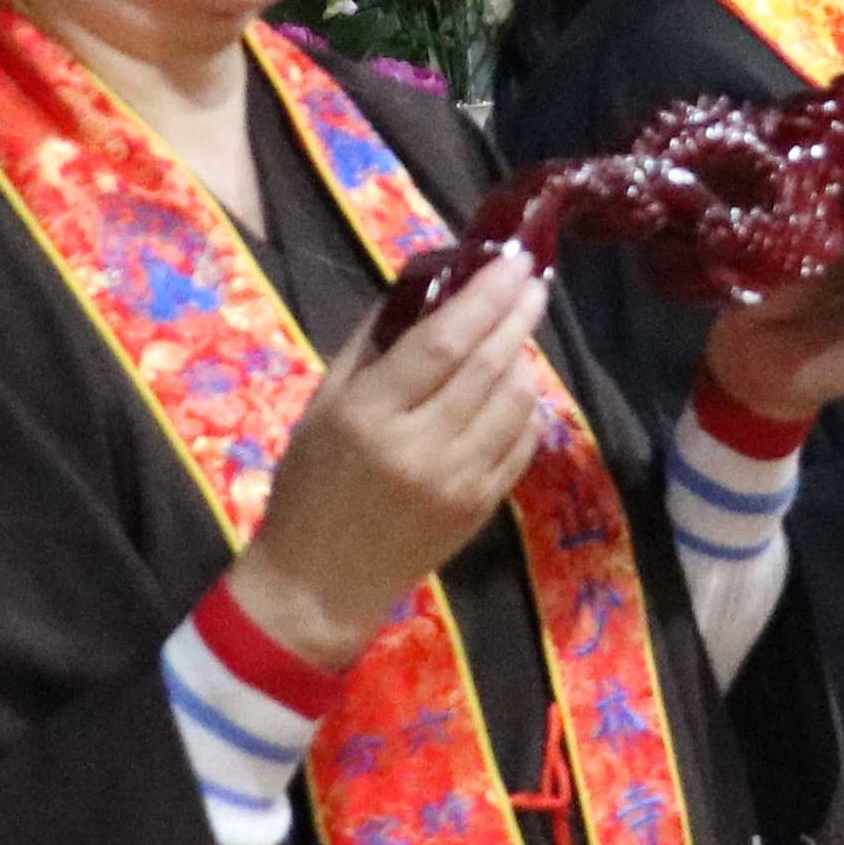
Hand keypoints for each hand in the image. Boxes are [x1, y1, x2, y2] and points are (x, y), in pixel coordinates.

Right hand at [225, 251, 551, 668]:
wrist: (320, 583)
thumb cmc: (309, 487)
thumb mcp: (321, 406)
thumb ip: (370, 344)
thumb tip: (423, 284)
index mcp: (369, 415)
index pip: (442, 343)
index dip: (484, 297)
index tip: (513, 261)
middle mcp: (419, 446)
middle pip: (487, 366)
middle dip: (517, 316)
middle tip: (534, 281)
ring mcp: (458, 481)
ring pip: (514, 403)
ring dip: (523, 359)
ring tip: (517, 334)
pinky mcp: (481, 509)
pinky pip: (522, 444)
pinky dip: (526, 408)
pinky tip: (514, 388)